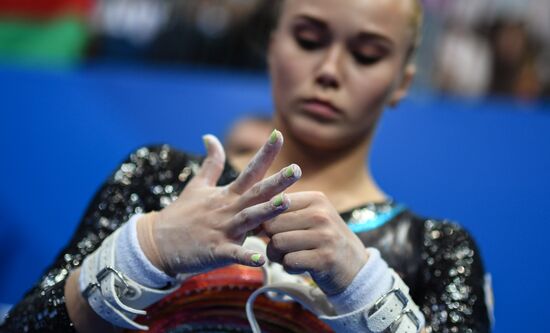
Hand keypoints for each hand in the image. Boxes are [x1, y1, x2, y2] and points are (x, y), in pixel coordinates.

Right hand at [138, 131, 300, 275]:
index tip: (279, 134)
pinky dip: (246, 257)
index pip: (250, 170)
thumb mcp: (197, 185)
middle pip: (256, 193)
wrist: (157, 243)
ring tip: (285, 203)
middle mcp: (228, 209)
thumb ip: (211, 163)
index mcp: (227, 194)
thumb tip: (210, 136)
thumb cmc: (181, 214)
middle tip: (296, 170)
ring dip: (266, 211)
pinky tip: (262, 260)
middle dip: (277, 182)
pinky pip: (233, 254)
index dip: (266, 153)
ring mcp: (222, 230)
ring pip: (248, 219)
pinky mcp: (215, 251)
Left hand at [264, 192, 368, 295]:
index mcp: (316, 199)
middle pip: (272, 224)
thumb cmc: (324, 240)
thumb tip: (253, 209)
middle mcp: (321, 214)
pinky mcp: (325, 259)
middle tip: (280, 247)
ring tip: (287, 256)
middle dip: (270, 239)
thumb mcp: (313, 217)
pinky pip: (288, 261)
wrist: (356, 267)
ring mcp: (325, 236)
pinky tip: (298, 266)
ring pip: (277, 243)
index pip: (274, 204)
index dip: (266, 219)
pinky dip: (287, 267)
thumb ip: (287, 210)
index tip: (271, 230)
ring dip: (276, 255)